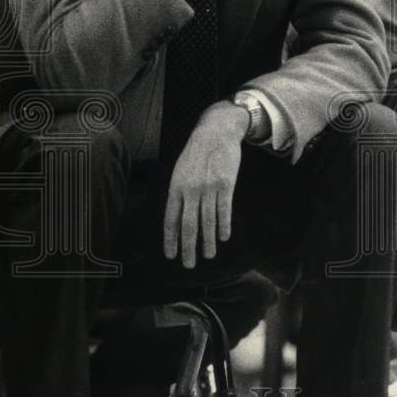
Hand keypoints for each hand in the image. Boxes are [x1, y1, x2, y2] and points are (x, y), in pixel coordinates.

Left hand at [163, 101, 248, 268]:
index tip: (171, 255)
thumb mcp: (180, 170)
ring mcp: (208, 188)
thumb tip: (178, 218)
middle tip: (189, 265)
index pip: (171, 219)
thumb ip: (179, 193)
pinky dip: (223, 225)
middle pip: (189, 225)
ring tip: (209, 255)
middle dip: (188, 247)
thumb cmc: (196, 153)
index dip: (170, 239)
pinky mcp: (225, 184)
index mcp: (176, 187)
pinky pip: (224, 210)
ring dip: (208, 241)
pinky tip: (223, 237)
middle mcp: (190, 190)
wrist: (216, 132)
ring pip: (207, 221)